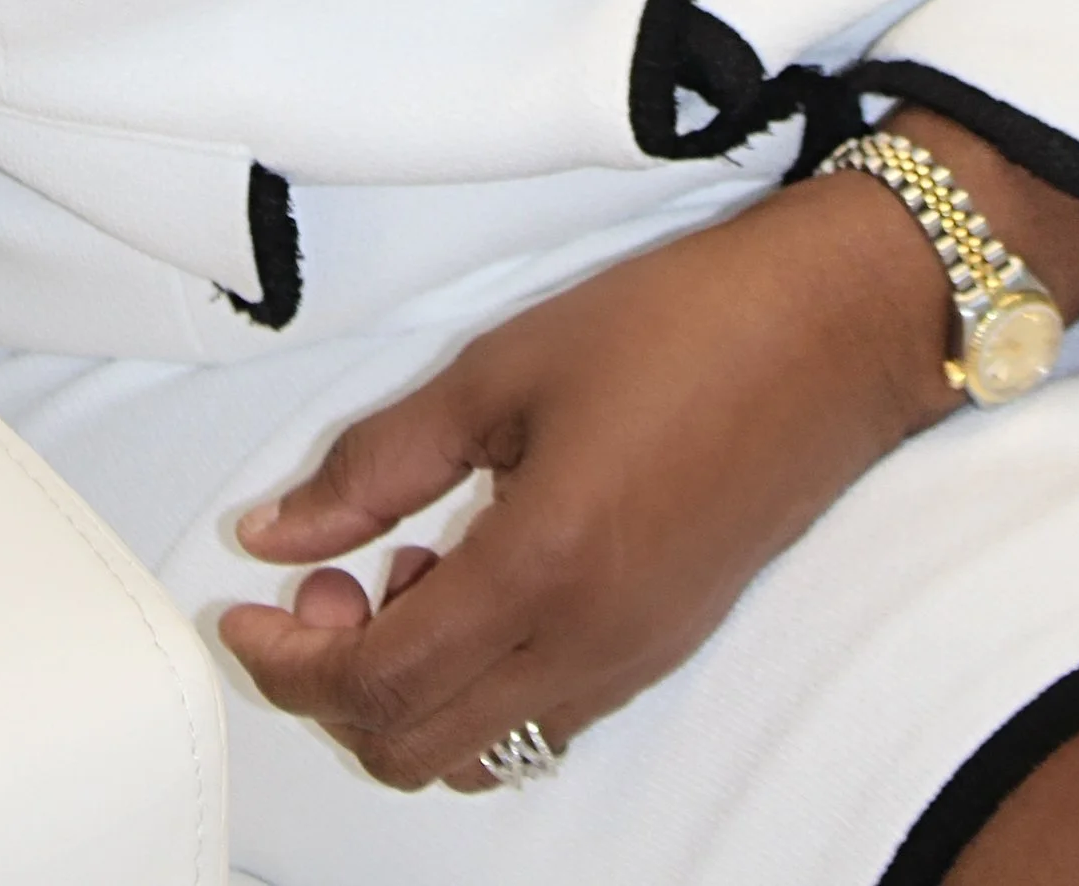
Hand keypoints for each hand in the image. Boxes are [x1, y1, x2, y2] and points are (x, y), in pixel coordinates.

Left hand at [221, 173, 961, 791]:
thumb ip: (378, 459)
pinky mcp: (663, 648)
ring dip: (408, 690)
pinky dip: (476, 684)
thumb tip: (281, 529)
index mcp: (542, 572)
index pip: (374, 684)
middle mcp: (590, 646)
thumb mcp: (502, 368)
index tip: (247, 612)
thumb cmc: (688, 326)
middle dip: (335, 685)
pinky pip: (540, 720)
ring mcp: (633, 660)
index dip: (287, 661)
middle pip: (413, 746)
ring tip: (400, 571)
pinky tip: (471, 578)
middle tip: (316, 587)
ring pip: (477, 751)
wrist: (830, 329)